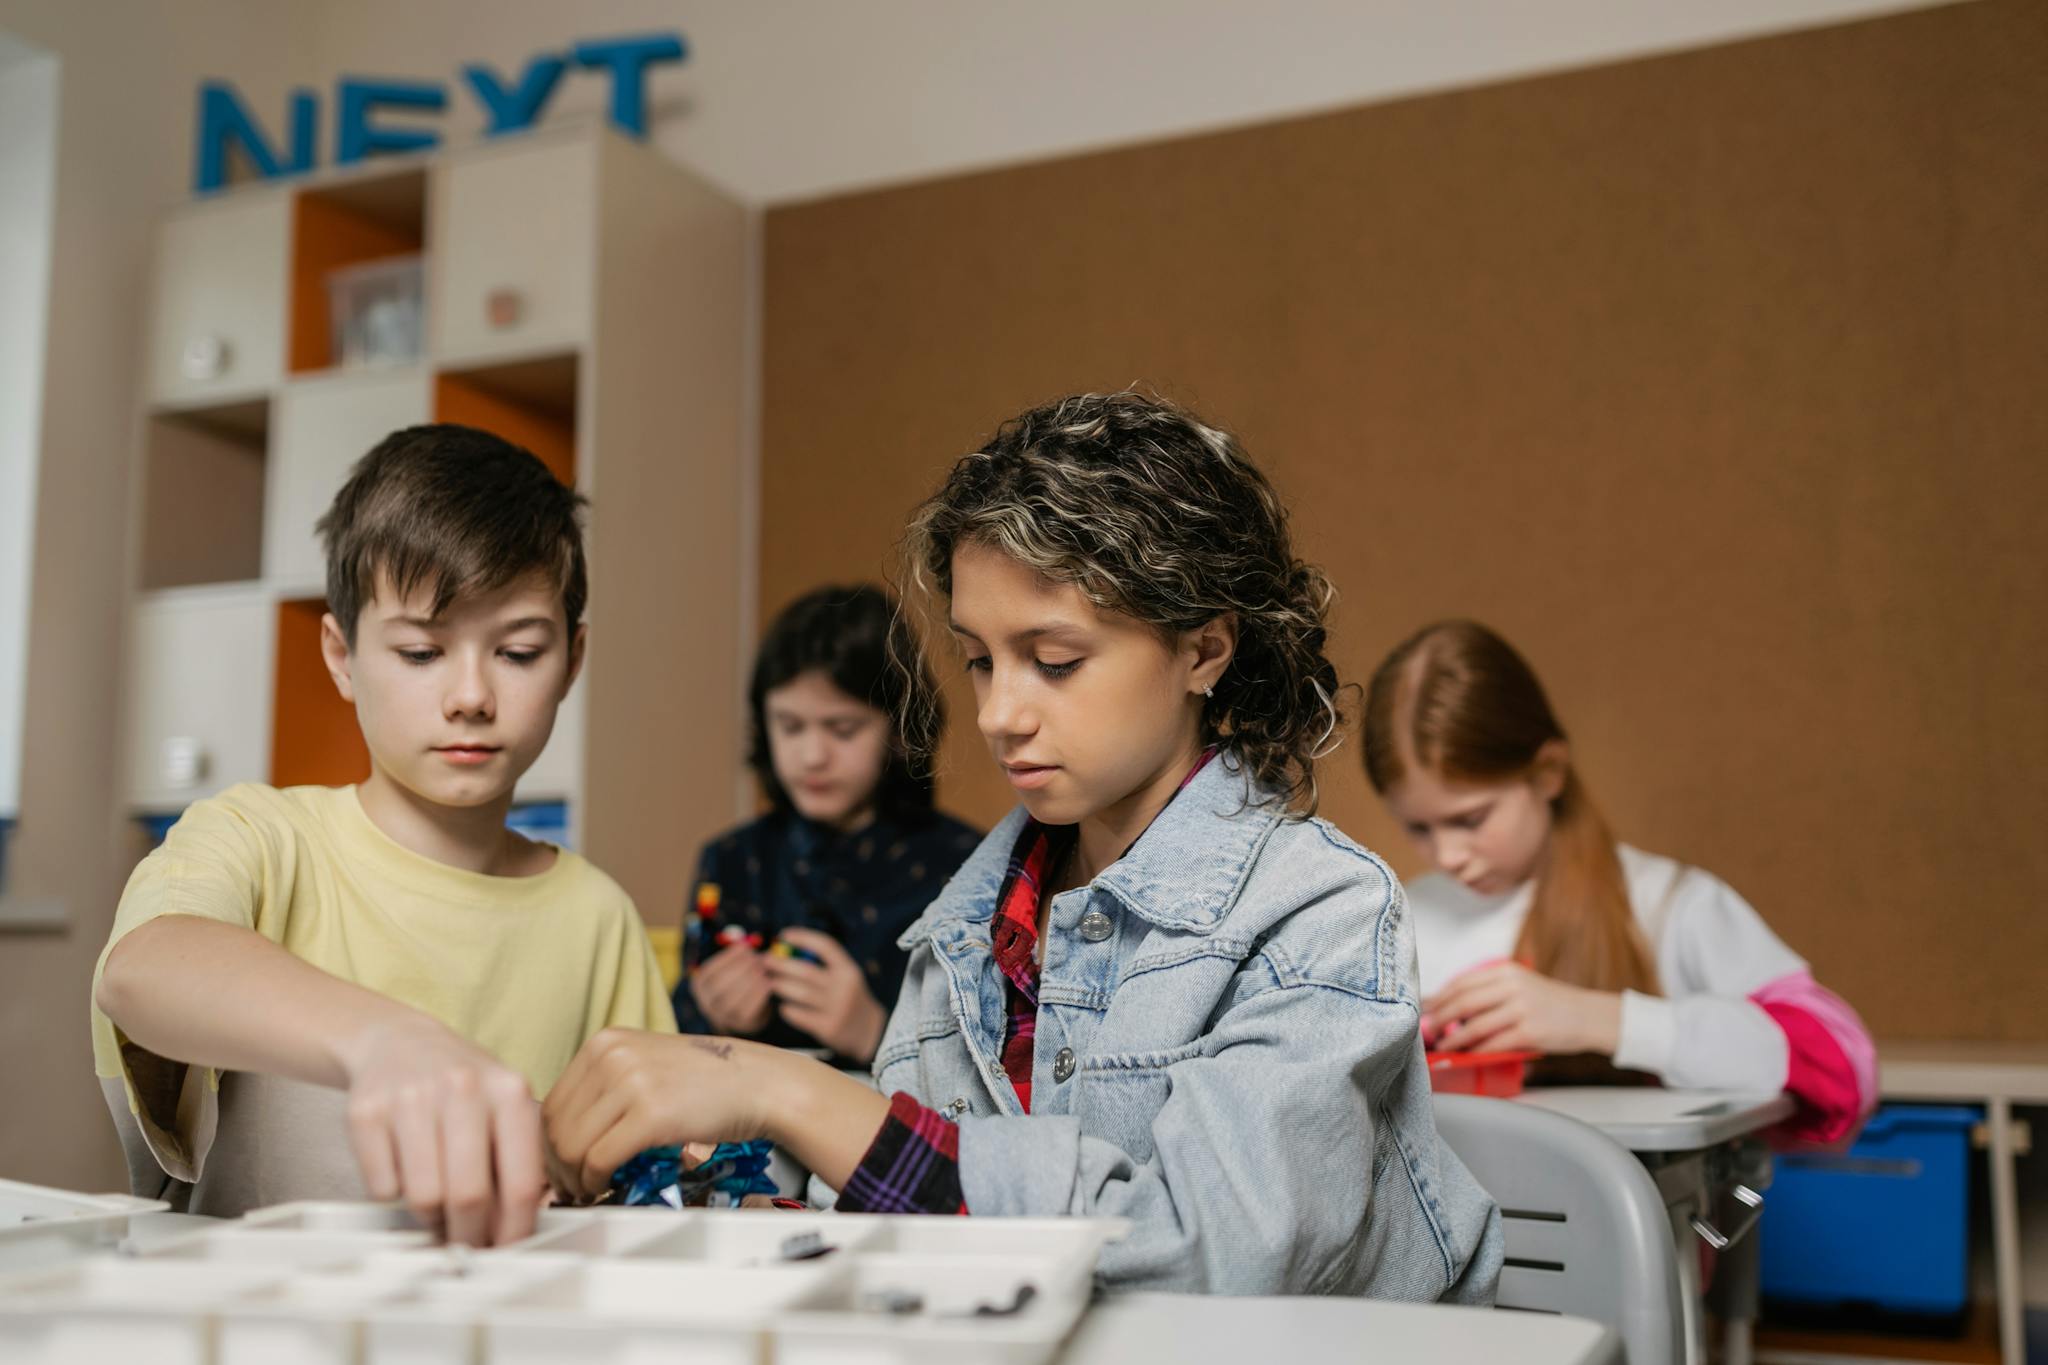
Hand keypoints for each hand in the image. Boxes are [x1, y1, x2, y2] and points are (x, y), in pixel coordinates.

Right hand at [340, 1016, 544, 1246]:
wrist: (399, 1042)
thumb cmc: (462, 1086)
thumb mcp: (504, 1107)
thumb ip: (521, 1160)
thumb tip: (527, 1222)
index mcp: (508, 1090)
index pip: (519, 1182)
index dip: (514, 1230)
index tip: (508, 1251)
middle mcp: (461, 1089)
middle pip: (468, 1196)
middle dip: (470, 1234)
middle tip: (468, 1244)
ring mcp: (410, 1098)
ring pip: (424, 1198)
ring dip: (431, 1216)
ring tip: (437, 1201)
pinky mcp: (366, 1113)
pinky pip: (383, 1188)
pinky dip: (395, 1194)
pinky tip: (405, 1169)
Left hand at [541, 1029, 779, 1202]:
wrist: (760, 1083)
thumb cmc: (708, 1081)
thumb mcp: (645, 1064)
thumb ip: (605, 1085)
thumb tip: (560, 1132)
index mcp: (605, 1041)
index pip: (551, 1102)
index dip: (547, 1144)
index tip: (559, 1167)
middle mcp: (612, 1055)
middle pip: (554, 1126)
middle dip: (556, 1166)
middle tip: (569, 1187)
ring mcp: (631, 1082)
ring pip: (571, 1146)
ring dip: (573, 1178)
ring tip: (586, 1189)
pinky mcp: (650, 1114)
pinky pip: (599, 1159)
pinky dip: (594, 1182)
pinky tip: (604, 1186)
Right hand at [691, 942, 772, 1035]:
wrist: (747, 1012)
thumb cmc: (738, 982)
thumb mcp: (731, 969)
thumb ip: (736, 958)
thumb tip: (746, 946)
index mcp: (700, 985)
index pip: (710, 970)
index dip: (728, 958)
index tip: (745, 948)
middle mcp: (706, 1002)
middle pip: (719, 984)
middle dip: (740, 968)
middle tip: (757, 959)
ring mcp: (721, 1016)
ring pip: (731, 998)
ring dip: (750, 981)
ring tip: (763, 969)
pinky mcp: (739, 1024)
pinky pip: (747, 1010)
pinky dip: (758, 994)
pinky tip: (768, 983)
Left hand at [763, 929, 887, 1062]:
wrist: (870, 1032)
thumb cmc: (850, 998)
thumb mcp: (846, 977)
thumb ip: (824, 965)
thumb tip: (788, 949)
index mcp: (848, 970)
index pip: (825, 946)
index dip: (803, 937)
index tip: (784, 935)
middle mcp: (844, 987)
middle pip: (806, 971)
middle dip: (782, 963)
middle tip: (766, 960)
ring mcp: (836, 1008)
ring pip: (800, 993)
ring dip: (780, 985)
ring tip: (770, 981)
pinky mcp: (827, 1027)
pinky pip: (799, 1015)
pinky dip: (787, 1009)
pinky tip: (783, 1006)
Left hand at [1421, 962, 1621, 1055]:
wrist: (1589, 1016)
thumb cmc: (1551, 1004)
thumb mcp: (1522, 986)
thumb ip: (1492, 992)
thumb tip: (1453, 1008)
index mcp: (1507, 972)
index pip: (1463, 982)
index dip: (1440, 997)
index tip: (1427, 1008)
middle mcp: (1512, 986)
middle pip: (1463, 1001)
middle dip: (1440, 1017)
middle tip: (1428, 1029)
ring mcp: (1522, 1008)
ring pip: (1476, 1024)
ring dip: (1454, 1038)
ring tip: (1443, 1045)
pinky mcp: (1530, 1030)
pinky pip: (1494, 1043)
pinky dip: (1477, 1050)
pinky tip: (1468, 1055)